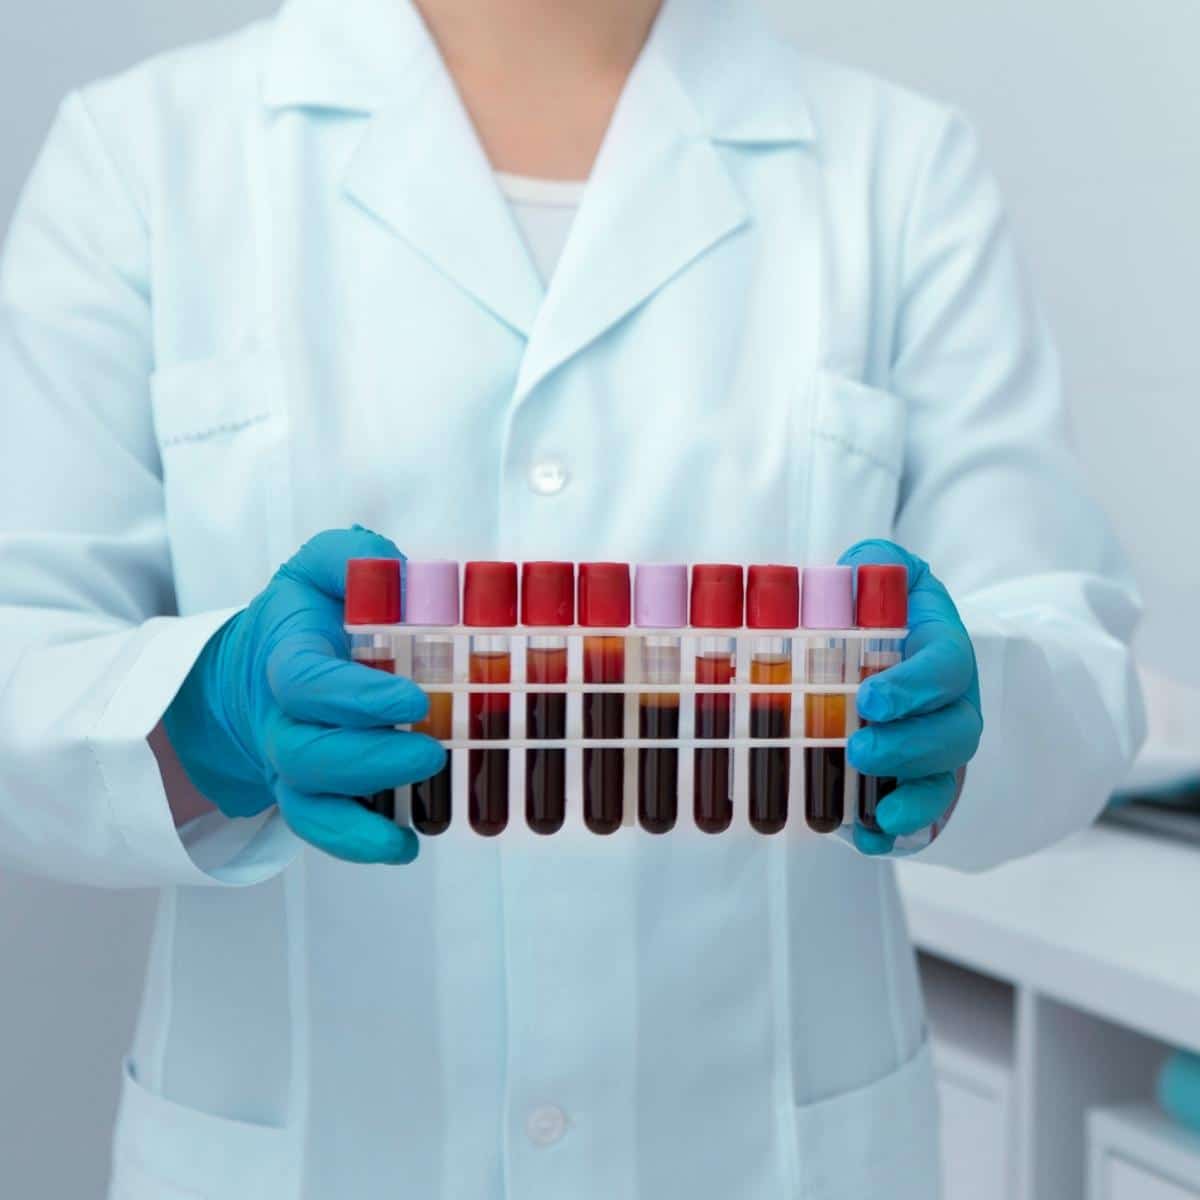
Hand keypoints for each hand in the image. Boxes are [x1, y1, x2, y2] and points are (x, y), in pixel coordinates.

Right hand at [163, 527, 444, 863]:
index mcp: (286, 657)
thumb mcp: (325, 566)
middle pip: (306, 754)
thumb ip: (353, 557)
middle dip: (369, 761)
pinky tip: (404, 846)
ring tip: (419, 814)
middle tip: (430, 752)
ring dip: (361, 818)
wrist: (258, 664)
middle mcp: (282, 718)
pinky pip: (319, 829)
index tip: (411, 700)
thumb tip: (398, 571)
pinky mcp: (307, 792)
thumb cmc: (308, 612)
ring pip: (306, 802)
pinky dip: (357, 845)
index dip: (354, 698)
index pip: (306, 683)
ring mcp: (290, 763)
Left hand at [839, 540, 982, 854]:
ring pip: (944, 777)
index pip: (944, 667)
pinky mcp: (917, 778)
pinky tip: (868, 841)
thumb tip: (854, 570)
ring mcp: (940, 746)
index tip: (870, 698)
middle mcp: (952, 703)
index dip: (914, 686)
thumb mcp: (885, 569)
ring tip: (872, 811)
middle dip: (908, 747)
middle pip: (952, 733)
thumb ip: (875, 563)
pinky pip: (921, 813)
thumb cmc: (885, 604)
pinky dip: (898, 833)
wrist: (902, 642)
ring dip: (911, 796)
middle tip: (858, 748)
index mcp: (943, 650)